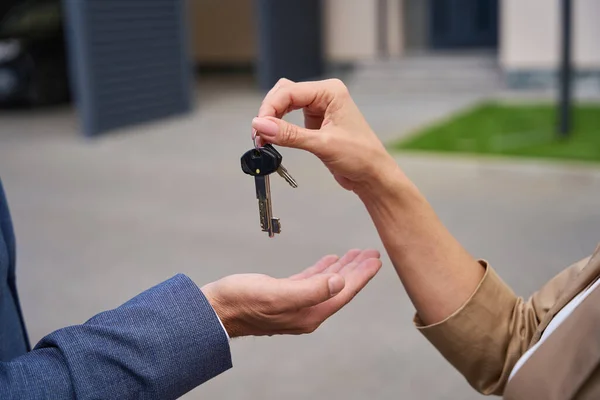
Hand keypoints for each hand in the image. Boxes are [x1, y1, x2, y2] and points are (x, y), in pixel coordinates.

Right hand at [201, 249, 380, 337]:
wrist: (214, 309)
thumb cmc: (240, 302)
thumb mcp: (277, 295)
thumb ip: (311, 290)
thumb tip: (339, 282)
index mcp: (309, 313)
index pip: (343, 292)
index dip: (361, 276)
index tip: (375, 259)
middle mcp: (306, 311)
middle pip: (339, 287)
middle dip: (356, 270)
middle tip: (370, 253)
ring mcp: (295, 304)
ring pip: (327, 283)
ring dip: (342, 268)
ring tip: (355, 254)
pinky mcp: (283, 295)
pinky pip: (311, 281)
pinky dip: (322, 269)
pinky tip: (329, 261)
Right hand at [251, 78, 401, 193]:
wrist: (372, 175)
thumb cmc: (361, 157)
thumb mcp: (322, 144)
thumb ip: (290, 135)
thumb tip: (262, 126)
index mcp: (331, 92)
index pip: (290, 92)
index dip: (270, 108)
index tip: (258, 127)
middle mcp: (324, 96)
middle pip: (284, 94)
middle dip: (269, 112)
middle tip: (259, 134)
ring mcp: (320, 108)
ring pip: (285, 105)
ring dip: (272, 120)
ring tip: (264, 138)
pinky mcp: (315, 123)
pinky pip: (290, 119)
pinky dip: (280, 127)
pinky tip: (274, 138)